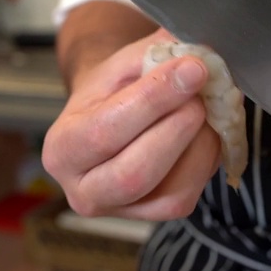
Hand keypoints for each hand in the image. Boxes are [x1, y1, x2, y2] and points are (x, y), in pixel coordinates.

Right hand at [42, 28, 221, 219]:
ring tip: (208, 108)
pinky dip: (206, 163)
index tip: (191, 68)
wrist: (111, 117)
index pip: (105, 131)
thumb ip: (156, 57)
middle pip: (135, 174)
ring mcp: (119, 211)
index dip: (153, 100)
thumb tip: (198, 54)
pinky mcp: (152, 216)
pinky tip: (208, 132)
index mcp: (61, 149)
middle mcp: (82, 190)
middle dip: (177, 129)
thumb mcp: (123, 64)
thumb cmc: (113, 90)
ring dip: (200, 147)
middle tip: (203, 91)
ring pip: (169, 194)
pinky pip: (187, 198)